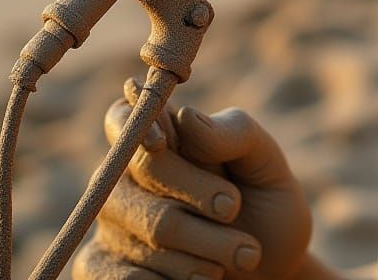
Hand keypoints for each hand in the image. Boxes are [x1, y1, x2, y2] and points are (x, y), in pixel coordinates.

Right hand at [73, 79, 312, 279]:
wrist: (272, 269)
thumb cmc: (265, 204)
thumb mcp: (265, 162)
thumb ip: (231, 133)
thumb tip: (185, 115)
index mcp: (163, 136)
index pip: (124, 117)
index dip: (136, 127)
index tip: (160, 143)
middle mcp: (127, 177)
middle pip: (145, 174)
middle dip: (199, 196)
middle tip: (234, 209)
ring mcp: (113, 225)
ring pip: (149, 229)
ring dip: (205, 246)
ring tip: (243, 254)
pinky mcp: (104, 269)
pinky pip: (122, 277)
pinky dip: (172, 279)